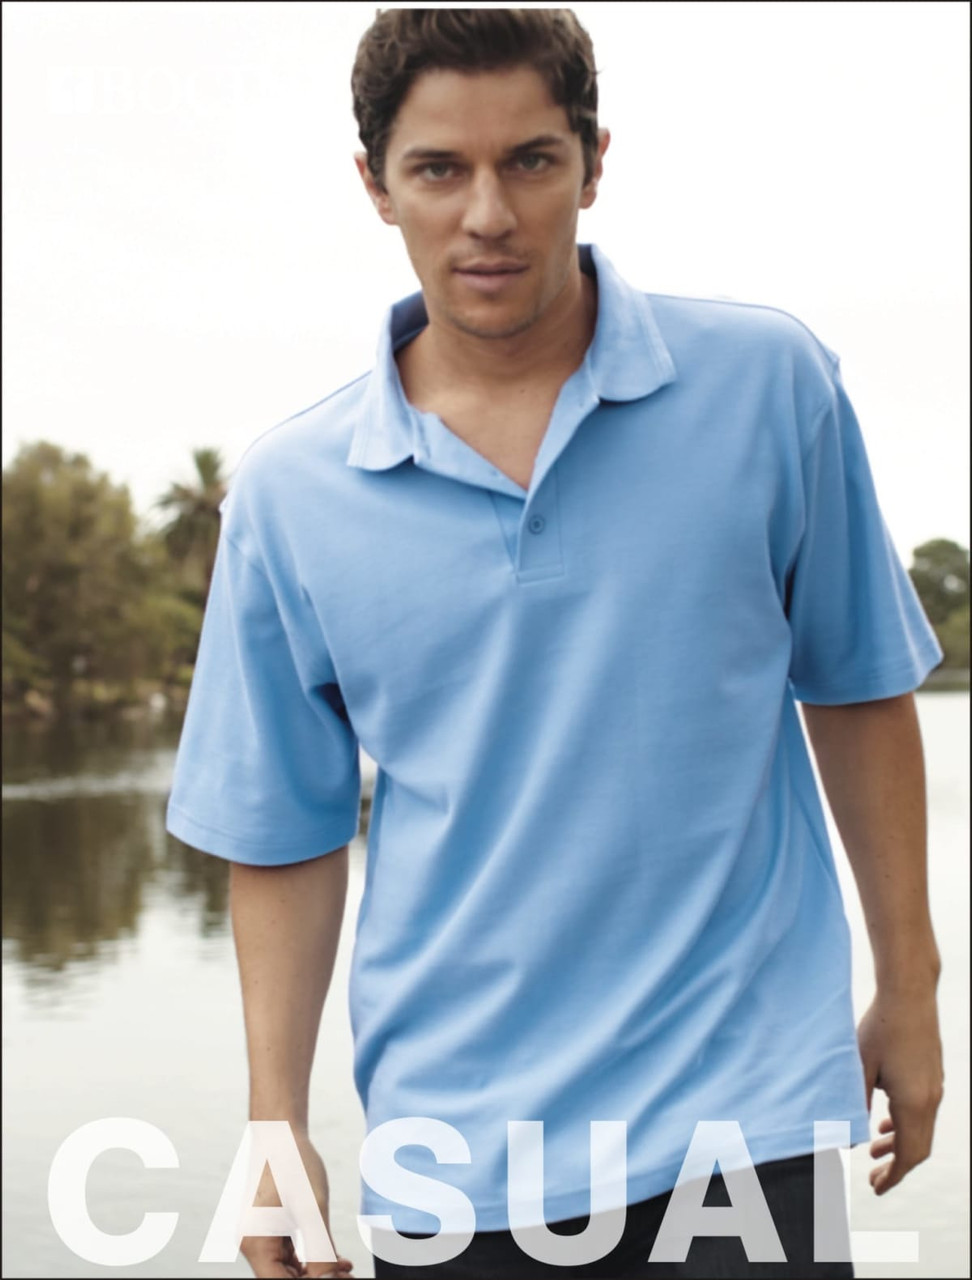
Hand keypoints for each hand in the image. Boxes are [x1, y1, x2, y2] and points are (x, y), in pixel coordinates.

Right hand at [240, 1131, 354, 1277]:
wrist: (280, 1131)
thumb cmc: (293, 1162)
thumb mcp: (312, 1208)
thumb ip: (320, 1250)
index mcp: (255, 1243)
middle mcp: (252, 1245)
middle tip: (349, 1276)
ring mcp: (259, 1238)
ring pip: (289, 1271)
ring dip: (318, 1272)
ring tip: (347, 1270)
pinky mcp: (269, 1230)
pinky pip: (290, 1256)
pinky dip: (312, 1258)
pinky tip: (337, 1259)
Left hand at [857, 988, 943, 1194]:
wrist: (909, 994)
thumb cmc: (880, 1027)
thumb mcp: (859, 1068)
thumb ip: (855, 1106)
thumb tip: (848, 1140)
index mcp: (913, 1103)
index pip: (908, 1155)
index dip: (893, 1176)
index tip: (876, 1188)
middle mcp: (929, 1099)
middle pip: (918, 1148)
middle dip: (896, 1167)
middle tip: (873, 1177)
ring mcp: (934, 1087)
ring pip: (920, 1130)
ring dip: (898, 1144)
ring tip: (874, 1150)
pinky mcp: (931, 1075)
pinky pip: (922, 1112)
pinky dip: (904, 1124)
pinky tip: (884, 1121)